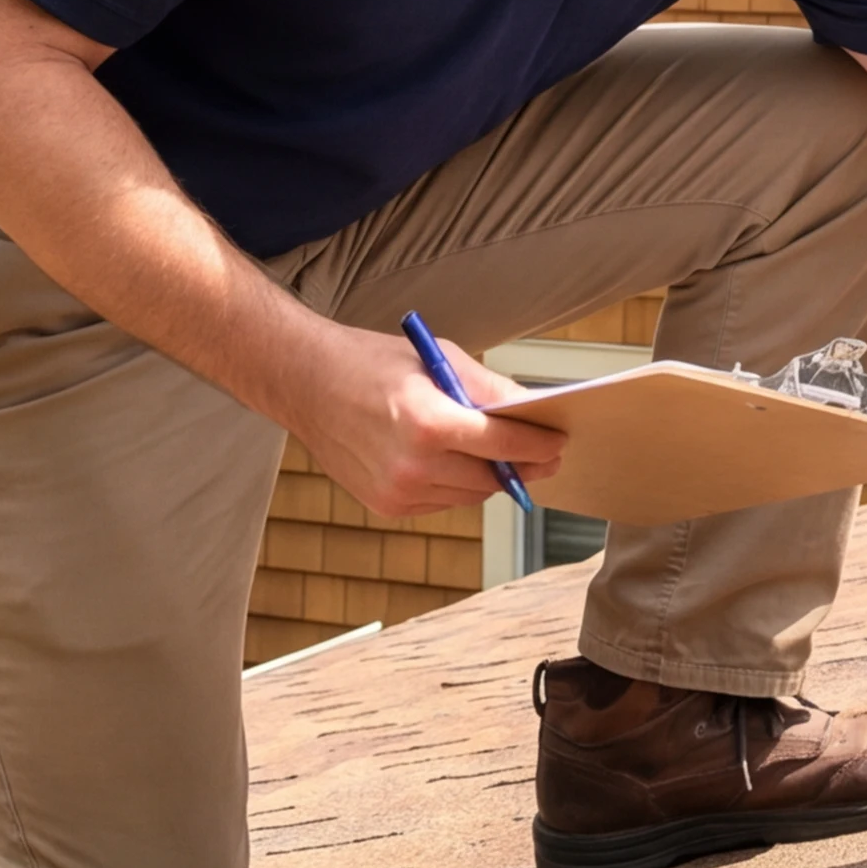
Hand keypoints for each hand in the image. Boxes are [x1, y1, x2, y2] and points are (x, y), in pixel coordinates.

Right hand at [278, 323, 566, 522]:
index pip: (504, 444)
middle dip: (522, 464)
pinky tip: (449, 460)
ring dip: (489, 476)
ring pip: (471, 495)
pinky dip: (455, 484)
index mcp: (428, 422)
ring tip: (495, 453)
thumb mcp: (438, 360)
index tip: (559, 442)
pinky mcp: (388, 506)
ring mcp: (398, 491)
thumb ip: (489, 390)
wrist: (307, 385)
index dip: (540, 444)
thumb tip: (533, 410)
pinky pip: (443, 502)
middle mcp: (413, 465)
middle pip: (493, 477)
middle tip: (543, 452)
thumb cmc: (371, 363)